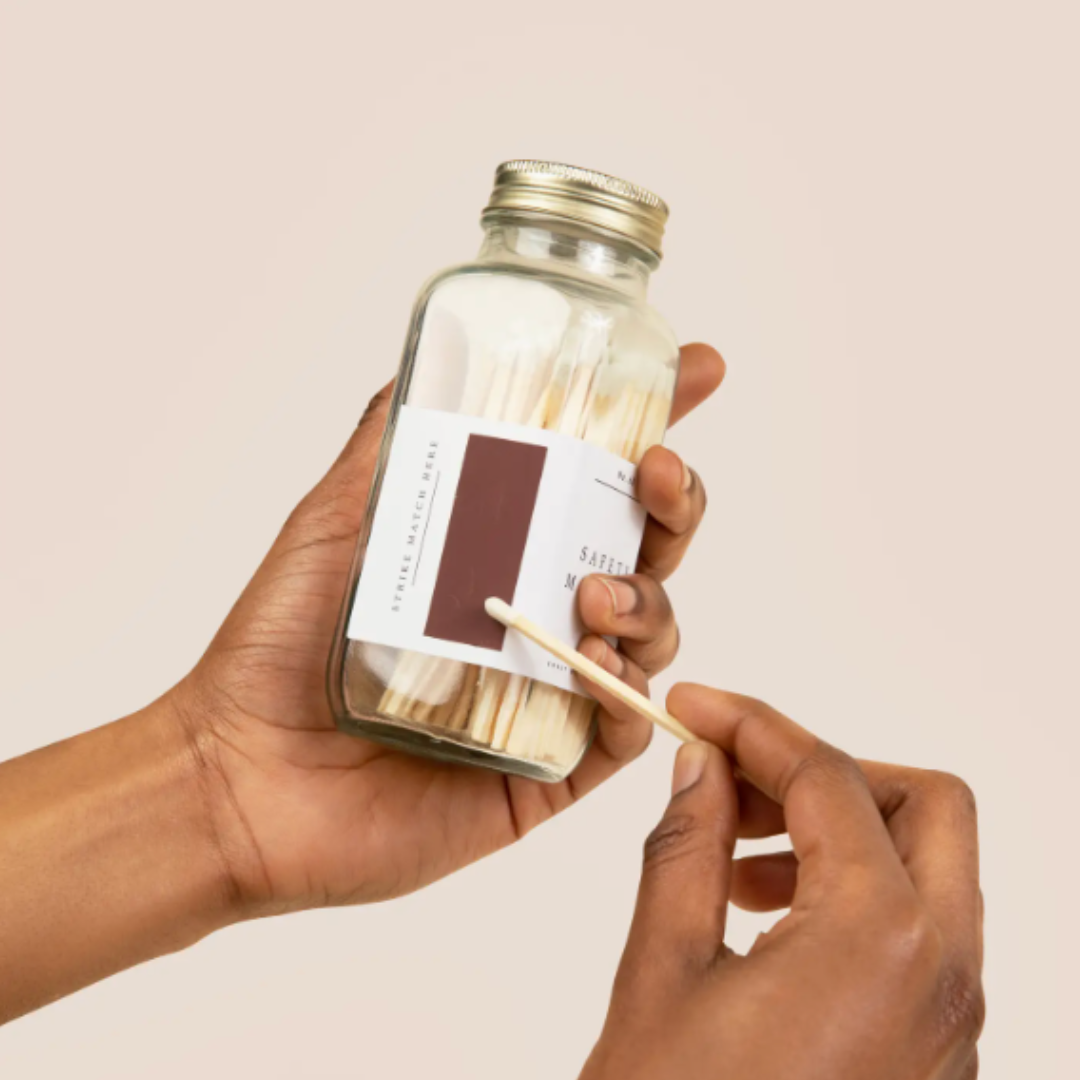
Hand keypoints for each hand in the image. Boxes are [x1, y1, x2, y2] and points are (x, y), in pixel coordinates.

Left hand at [171, 345, 724, 914]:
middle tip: (655, 477)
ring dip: (646, 601)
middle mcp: (534, 617)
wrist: (242, 777)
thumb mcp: (333, 522)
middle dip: (673, 504)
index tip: (698, 372)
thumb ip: (389, 443)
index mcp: (497, 554)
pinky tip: (599, 668)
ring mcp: (547, 693)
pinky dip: (628, 696)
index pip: (592, 484)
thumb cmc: (276, 648)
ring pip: (650, 635)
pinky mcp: (547, 769)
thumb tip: (432, 358)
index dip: (654, 427)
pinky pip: (623, 731)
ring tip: (590, 595)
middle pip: (645, 551)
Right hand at [581, 685, 983, 1079]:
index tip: (695, 709)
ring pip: (931, 868)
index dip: (752, 724)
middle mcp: (945, 974)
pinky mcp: (937, 1053)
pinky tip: (769, 915)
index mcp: (880, 941)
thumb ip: (690, 846)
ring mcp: (954, 1022)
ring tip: (741, 852)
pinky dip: (856, 891)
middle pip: (925, 805)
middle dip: (830, 771)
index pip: (828, 776)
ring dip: (843, 830)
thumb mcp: (663, 972)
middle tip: (737, 777)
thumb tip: (702, 765)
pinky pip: (920, 931)